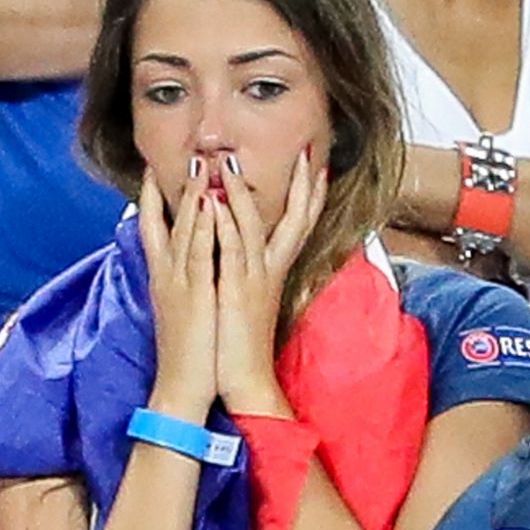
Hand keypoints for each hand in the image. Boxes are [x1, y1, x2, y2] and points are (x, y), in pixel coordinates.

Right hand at [138, 163, 216, 420]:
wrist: (181, 387)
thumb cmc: (186, 352)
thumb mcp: (179, 310)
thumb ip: (179, 282)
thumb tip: (182, 263)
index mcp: (163, 278)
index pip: (151, 229)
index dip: (150, 198)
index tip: (152, 169)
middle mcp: (167, 275)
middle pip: (165, 221)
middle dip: (174, 186)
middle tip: (187, 153)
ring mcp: (180, 284)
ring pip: (184, 231)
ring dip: (191, 196)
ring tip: (201, 164)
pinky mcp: (196, 296)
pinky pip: (199, 254)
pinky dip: (203, 227)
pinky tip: (210, 204)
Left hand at [214, 148, 326, 411]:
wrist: (244, 380)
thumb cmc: (242, 342)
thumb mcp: (250, 298)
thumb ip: (251, 270)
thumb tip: (246, 249)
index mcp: (274, 271)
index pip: (300, 224)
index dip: (310, 194)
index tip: (316, 164)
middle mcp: (270, 270)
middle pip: (296, 218)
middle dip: (301, 183)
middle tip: (304, 149)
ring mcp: (254, 280)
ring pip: (254, 227)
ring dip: (242, 193)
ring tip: (231, 163)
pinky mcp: (235, 292)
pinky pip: (231, 251)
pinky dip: (225, 224)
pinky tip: (214, 202)